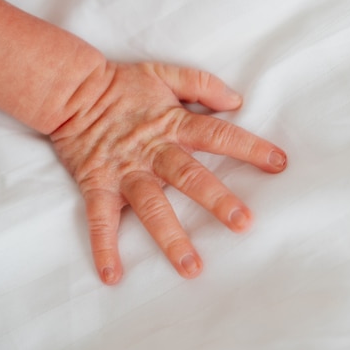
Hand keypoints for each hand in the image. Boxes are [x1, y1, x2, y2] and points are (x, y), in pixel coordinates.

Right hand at [50, 62, 286, 284]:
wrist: (71, 90)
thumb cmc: (120, 84)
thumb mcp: (164, 73)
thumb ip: (201, 84)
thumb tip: (237, 100)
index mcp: (172, 124)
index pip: (218, 136)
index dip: (249, 148)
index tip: (279, 164)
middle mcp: (152, 151)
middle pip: (189, 177)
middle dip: (216, 200)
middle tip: (243, 223)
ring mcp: (124, 171)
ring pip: (151, 206)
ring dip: (171, 237)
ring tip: (191, 268)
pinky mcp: (97, 185)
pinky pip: (100, 220)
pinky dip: (104, 247)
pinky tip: (113, 275)